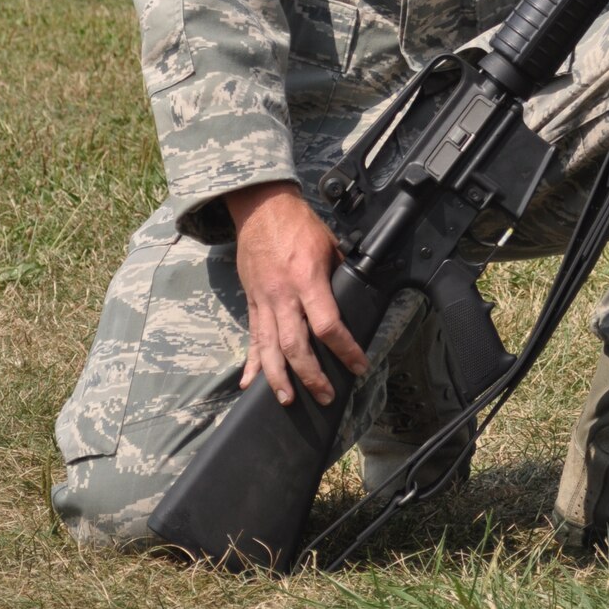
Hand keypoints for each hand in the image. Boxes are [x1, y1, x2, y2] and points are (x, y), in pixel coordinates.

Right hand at [227, 181, 369, 406]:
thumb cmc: (298, 224)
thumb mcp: (329, 244)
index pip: (327, 324)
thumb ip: (339, 276)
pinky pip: (252, 337)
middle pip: (294, 345)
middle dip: (310, 376)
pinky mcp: (252, 301)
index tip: (358, 365)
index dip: (344, 349)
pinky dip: (251, 363)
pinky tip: (250, 384)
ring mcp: (264, 300)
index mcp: (307, 279)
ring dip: (278, 378)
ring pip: (269, 348)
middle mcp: (283, 294)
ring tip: (288, 400)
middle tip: (325, 395)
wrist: (261, 208)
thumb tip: (354, 300)